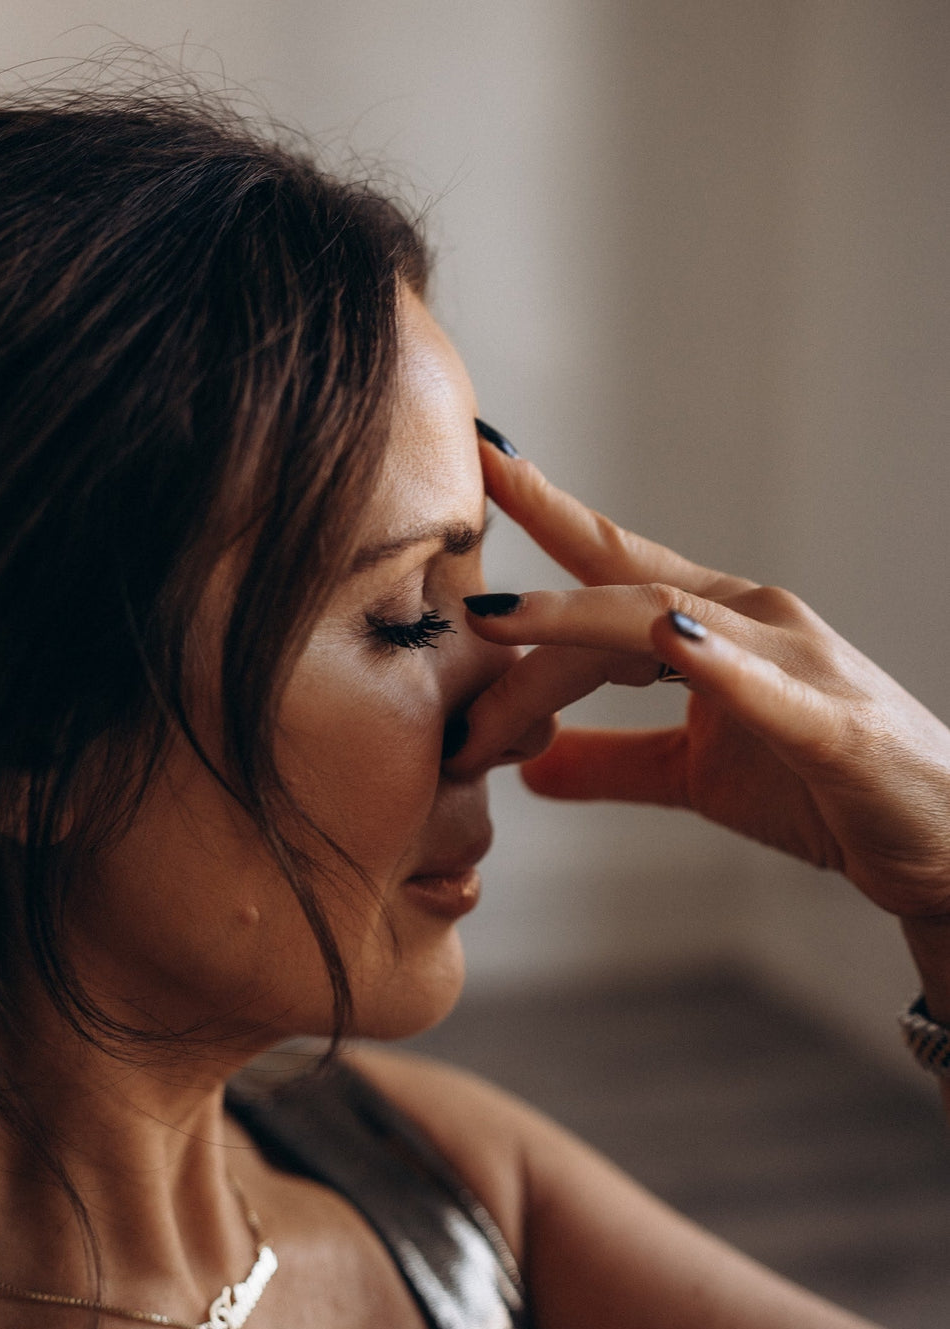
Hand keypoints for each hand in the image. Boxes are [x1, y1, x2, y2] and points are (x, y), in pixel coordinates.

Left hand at [448, 440, 949, 923]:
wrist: (942, 843)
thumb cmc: (824, 792)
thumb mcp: (696, 777)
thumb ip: (614, 763)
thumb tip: (532, 766)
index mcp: (713, 627)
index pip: (613, 562)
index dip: (546, 513)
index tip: (476, 468)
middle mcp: (750, 621)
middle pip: (619, 591)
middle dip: (530, 598)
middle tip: (446, 606)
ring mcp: (794, 664)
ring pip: (666, 625)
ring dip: (575, 624)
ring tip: (497, 622)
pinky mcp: (831, 725)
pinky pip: (767, 690)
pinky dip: (716, 666)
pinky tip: (668, 644)